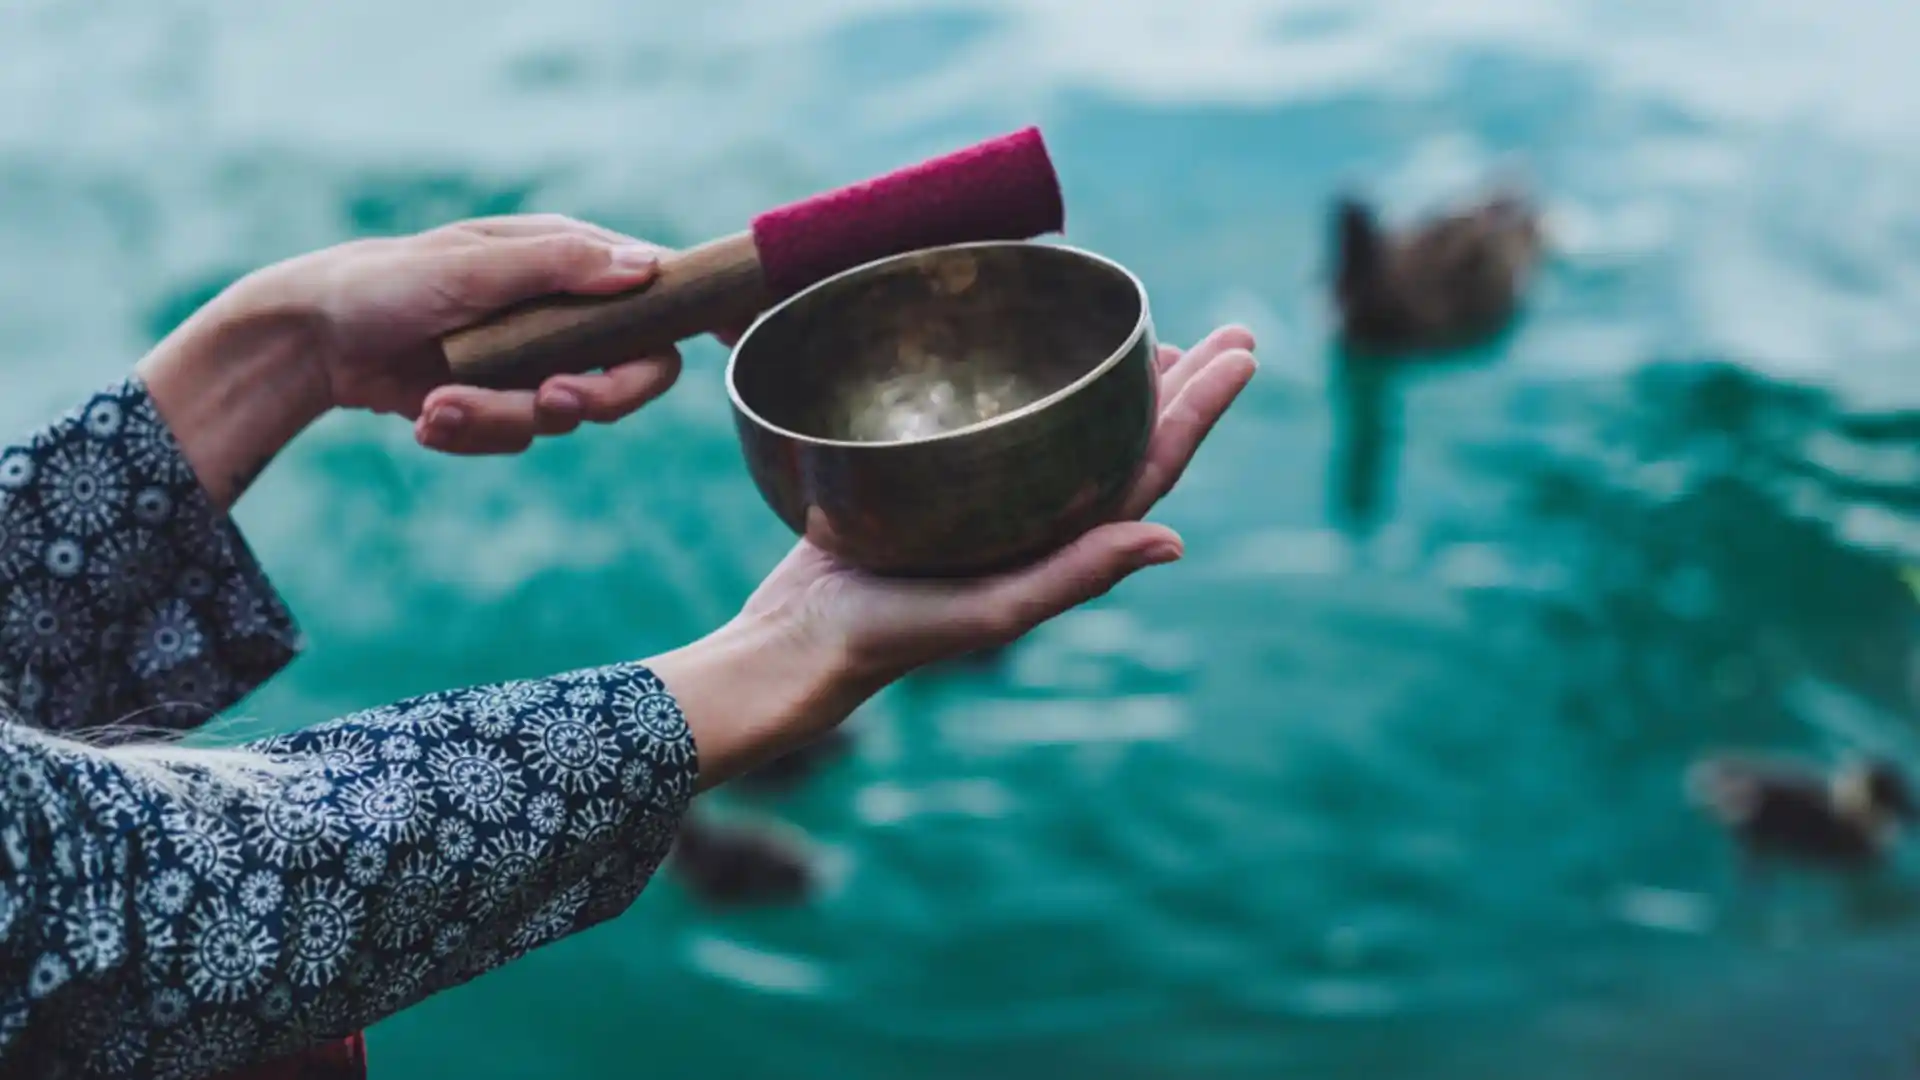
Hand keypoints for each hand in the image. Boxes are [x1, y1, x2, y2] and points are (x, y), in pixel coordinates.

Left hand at [140, 214, 712, 508]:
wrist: (309, 340)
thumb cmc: (385, 282)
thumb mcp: (472, 269)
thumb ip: (562, 269)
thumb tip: (648, 269)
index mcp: (568, 260)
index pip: (660, 292)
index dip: (701, 317)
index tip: (734, 341)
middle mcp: (564, 313)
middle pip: (633, 375)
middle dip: (592, 399)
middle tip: (548, 402)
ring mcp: (534, 361)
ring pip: (566, 418)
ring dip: (498, 419)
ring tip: (435, 407)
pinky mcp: (500, 401)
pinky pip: (516, 438)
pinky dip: (470, 433)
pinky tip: (426, 417)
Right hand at [650, 327, 1257, 785]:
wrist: (798, 636)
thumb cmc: (894, 634)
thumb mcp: (993, 609)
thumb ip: (1076, 574)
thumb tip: (1176, 542)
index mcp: (1066, 543)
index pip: (1152, 464)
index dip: (1201, 410)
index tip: (1243, 354)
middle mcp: (1041, 517)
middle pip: (1130, 438)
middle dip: (1185, 386)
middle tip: (1235, 332)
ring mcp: (995, 497)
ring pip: (1079, 426)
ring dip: (1125, 384)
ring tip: (1165, 340)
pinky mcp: (942, 477)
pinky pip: (1013, 419)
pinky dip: (1044, 382)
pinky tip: (1045, 353)